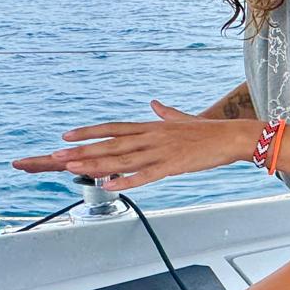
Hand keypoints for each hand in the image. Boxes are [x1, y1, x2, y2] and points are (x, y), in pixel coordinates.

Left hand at [11, 101, 256, 190]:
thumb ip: (165, 112)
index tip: (67, 135)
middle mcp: (151, 137)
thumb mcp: (183, 119)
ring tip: (71, 168)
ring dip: (95, 164)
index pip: (113, 128)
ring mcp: (161, 151)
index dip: (89, 132)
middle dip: (81, 150)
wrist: (233, 137)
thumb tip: (154, 103)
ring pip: (122, 159)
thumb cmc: (209, 131)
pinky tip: (109, 185)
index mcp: (152, 126)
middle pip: (110, 144)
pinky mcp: (173, 165)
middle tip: (55, 155)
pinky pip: (145, 175)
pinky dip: (126, 180)